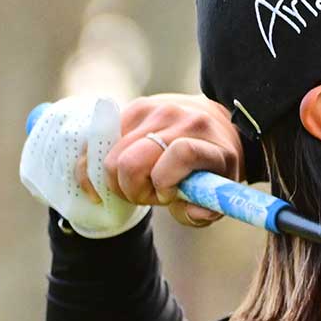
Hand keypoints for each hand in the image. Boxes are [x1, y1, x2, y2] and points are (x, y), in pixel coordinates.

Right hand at [105, 94, 243, 227]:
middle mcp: (181, 121)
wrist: (214, 122)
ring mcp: (154, 111)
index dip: (165, 181)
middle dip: (132, 190)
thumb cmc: (214, 165)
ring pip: (111, 157)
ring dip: (119, 179)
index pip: (181, 154)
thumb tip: (192, 212)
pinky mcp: (133, 108)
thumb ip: (205, 210)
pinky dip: (104, 165)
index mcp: (209, 144)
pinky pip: (101, 143)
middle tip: (147, 195)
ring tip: (140, 181)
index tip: (167, 194)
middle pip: (131, 161)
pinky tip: (119, 173)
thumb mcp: (219, 192)